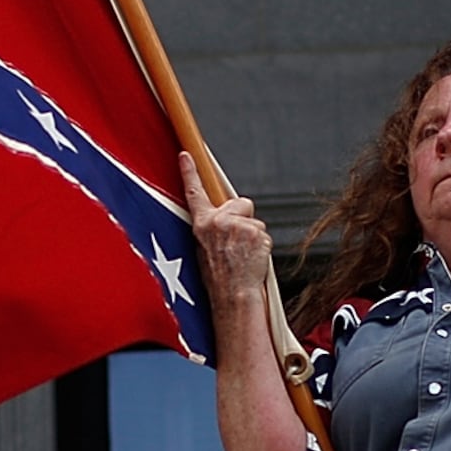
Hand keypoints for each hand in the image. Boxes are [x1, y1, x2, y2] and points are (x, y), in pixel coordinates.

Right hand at [179, 157, 269, 318]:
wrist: (233, 296)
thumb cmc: (220, 278)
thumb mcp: (206, 249)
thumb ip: (214, 228)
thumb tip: (227, 218)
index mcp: (201, 225)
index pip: (195, 193)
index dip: (190, 172)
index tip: (186, 154)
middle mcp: (218, 222)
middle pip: (241, 203)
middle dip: (244, 219)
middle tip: (237, 244)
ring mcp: (238, 226)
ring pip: (255, 221)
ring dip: (253, 236)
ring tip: (243, 256)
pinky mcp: (256, 233)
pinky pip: (264, 233)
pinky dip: (262, 245)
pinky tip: (253, 259)